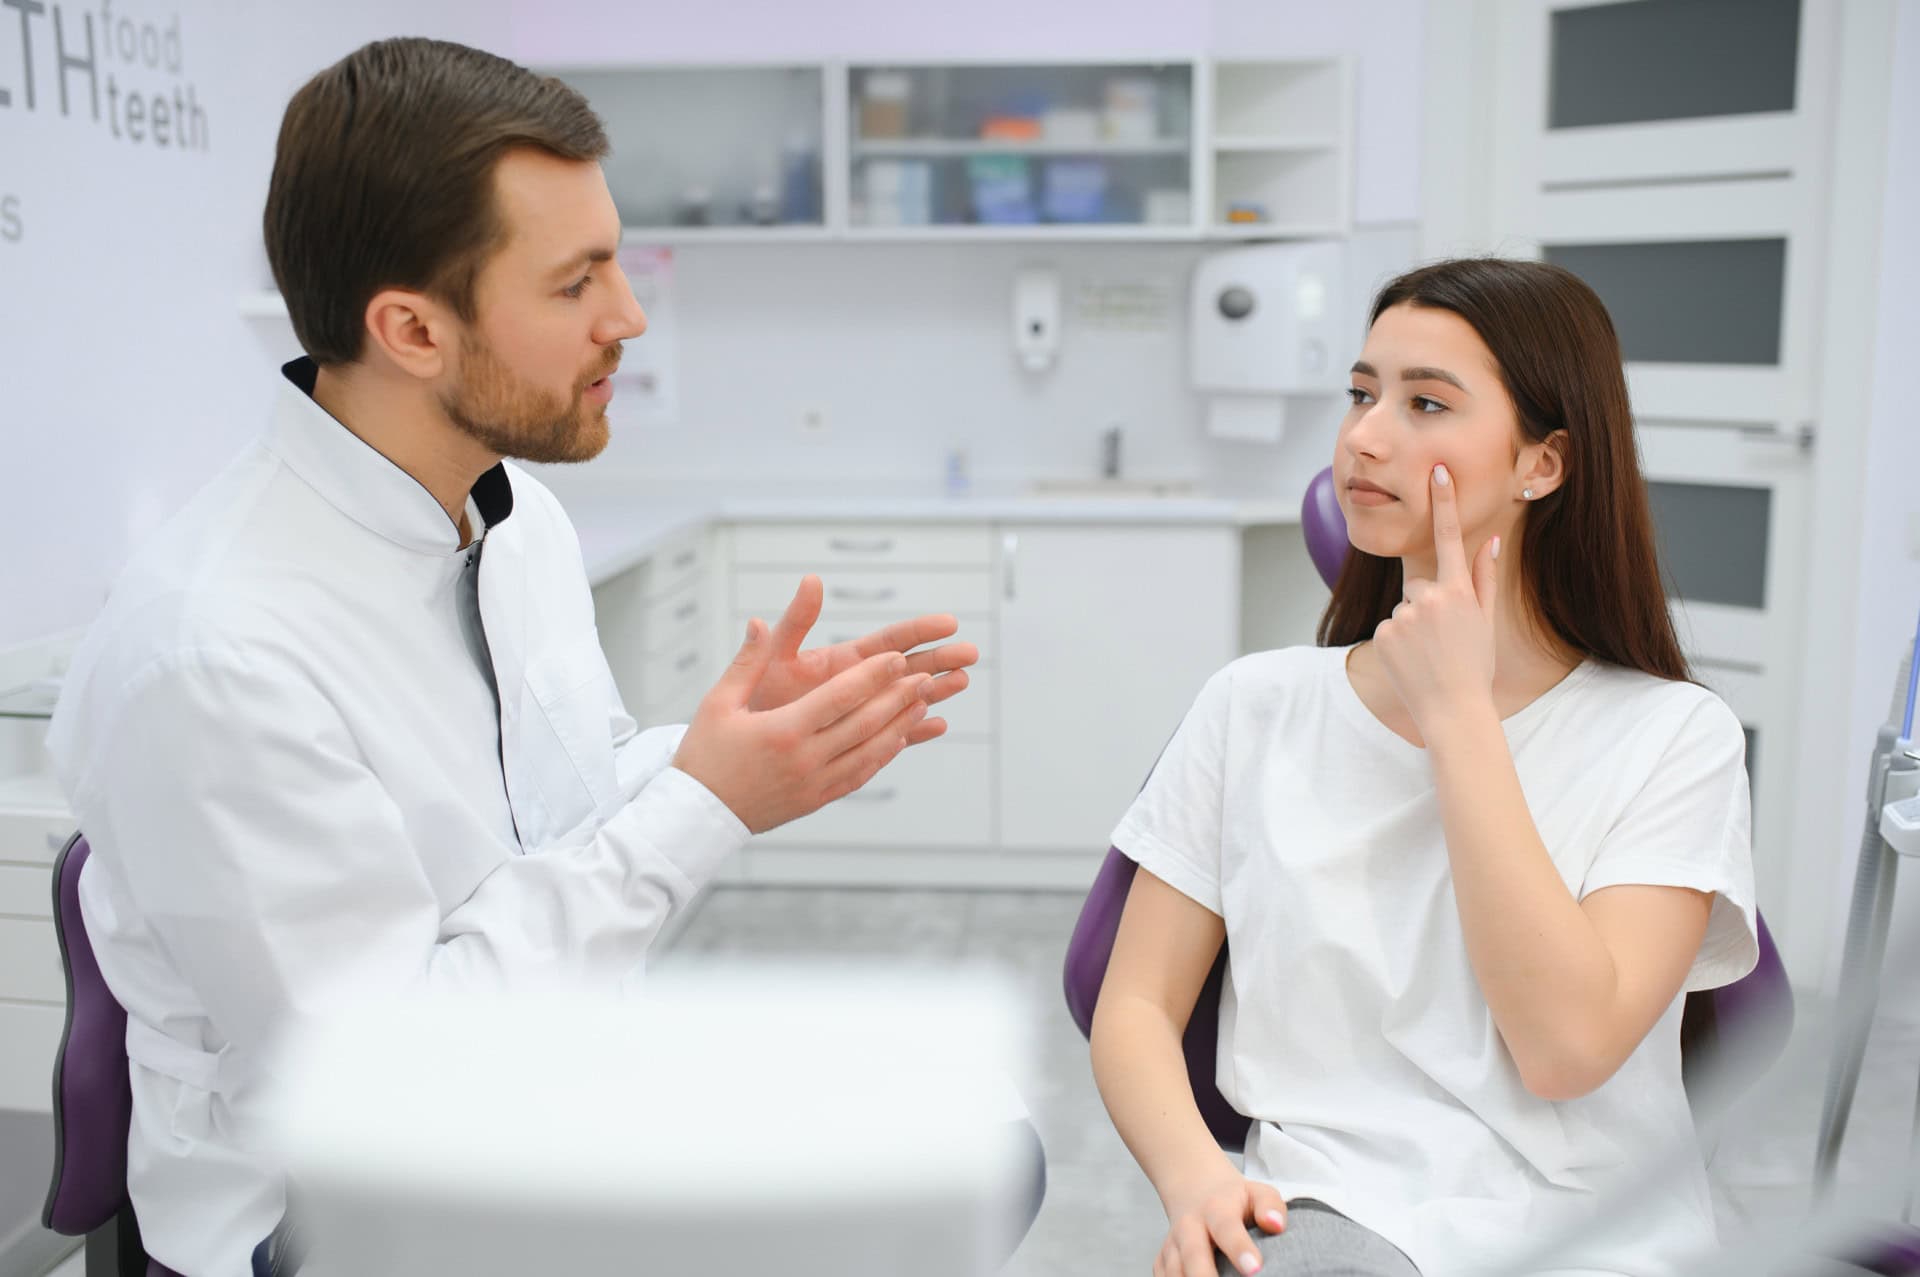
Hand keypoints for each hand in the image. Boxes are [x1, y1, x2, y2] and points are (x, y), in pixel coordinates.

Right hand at [672, 619, 935, 833]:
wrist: (698, 814)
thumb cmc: (705, 754)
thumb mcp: (718, 703)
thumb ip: (747, 662)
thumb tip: (761, 622)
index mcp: (782, 731)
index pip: (840, 698)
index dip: (873, 676)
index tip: (897, 657)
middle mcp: (804, 759)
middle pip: (864, 724)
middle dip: (898, 697)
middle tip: (925, 675)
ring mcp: (814, 784)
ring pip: (869, 752)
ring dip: (900, 726)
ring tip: (923, 702)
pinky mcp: (817, 800)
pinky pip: (859, 775)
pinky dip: (883, 755)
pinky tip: (899, 738)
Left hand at [747, 574, 977, 747]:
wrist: (742, 742)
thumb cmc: (755, 696)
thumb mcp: (775, 656)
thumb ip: (795, 622)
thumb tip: (810, 580)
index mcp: (844, 660)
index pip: (889, 641)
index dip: (919, 631)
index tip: (948, 622)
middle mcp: (858, 684)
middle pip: (908, 668)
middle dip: (939, 660)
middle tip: (971, 655)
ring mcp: (861, 712)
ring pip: (906, 699)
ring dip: (935, 691)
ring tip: (963, 683)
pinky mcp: (856, 739)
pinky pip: (891, 736)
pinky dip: (913, 731)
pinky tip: (937, 726)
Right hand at [1155, 1172, 1287, 1276]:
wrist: (1195, 1188)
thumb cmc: (1234, 1200)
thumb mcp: (1257, 1193)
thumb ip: (1270, 1206)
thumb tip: (1276, 1225)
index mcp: (1216, 1208)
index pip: (1226, 1228)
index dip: (1239, 1248)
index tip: (1254, 1269)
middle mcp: (1189, 1226)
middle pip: (1192, 1253)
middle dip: (1204, 1276)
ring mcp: (1172, 1244)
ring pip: (1174, 1270)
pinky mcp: (1162, 1260)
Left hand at [1371, 463, 1499, 734]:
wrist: (1452, 711)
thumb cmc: (1474, 667)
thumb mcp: (1485, 621)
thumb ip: (1484, 578)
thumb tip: (1490, 542)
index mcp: (1457, 592)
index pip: (1450, 537)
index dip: (1444, 502)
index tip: (1437, 471)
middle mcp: (1428, 599)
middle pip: (1420, 584)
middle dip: (1428, 604)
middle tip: (1442, 638)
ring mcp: (1402, 616)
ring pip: (1403, 607)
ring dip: (1412, 625)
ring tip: (1428, 653)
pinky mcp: (1381, 633)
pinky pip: (1388, 627)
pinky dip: (1397, 641)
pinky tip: (1412, 661)